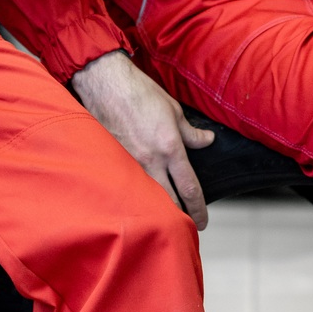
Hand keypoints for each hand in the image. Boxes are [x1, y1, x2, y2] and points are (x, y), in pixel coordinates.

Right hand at [71, 50, 213, 226]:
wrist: (106, 84)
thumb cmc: (140, 92)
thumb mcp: (173, 110)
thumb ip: (190, 132)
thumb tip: (206, 141)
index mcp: (170, 147)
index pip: (189, 187)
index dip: (198, 208)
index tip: (203, 220)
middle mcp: (151, 160)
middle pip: (169, 201)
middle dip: (181, 216)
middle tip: (188, 226)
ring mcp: (130, 162)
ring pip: (148, 196)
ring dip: (159, 207)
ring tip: (167, 215)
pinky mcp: (114, 159)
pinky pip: (129, 182)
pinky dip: (139, 193)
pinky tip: (141, 197)